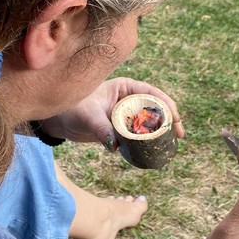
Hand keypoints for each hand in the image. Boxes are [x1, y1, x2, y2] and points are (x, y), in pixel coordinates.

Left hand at [39, 78, 184, 147]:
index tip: (175, 117)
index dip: (166, 104)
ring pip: (149, 122)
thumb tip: (114, 146)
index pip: (151, 93)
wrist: (59, 121)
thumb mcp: (88, 117)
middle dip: (169, 120)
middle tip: (180, 135)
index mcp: (124, 87)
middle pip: (155, 108)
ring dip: (161, 132)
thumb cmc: (72, 110)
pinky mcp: (121, 128)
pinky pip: (139, 134)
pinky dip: (148, 141)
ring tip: (172, 144)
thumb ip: (102, 129)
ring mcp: (125, 114)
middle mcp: (127, 99)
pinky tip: (156, 151)